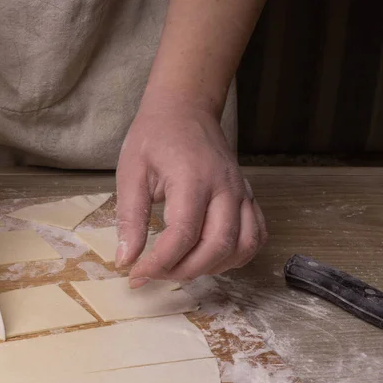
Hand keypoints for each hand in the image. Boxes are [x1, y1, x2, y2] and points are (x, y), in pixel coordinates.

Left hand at [115, 97, 266, 287]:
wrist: (185, 109)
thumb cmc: (154, 137)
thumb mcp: (131, 172)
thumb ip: (129, 217)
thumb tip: (126, 260)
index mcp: (193, 179)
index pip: (182, 236)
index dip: (158, 263)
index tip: (135, 274)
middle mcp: (225, 188)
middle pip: (216, 247)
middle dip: (183, 271)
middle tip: (155, 273)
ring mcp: (242, 192)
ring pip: (242, 247)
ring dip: (211, 268)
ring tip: (180, 266)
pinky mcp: (248, 196)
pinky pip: (256, 236)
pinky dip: (237, 256)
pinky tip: (210, 257)